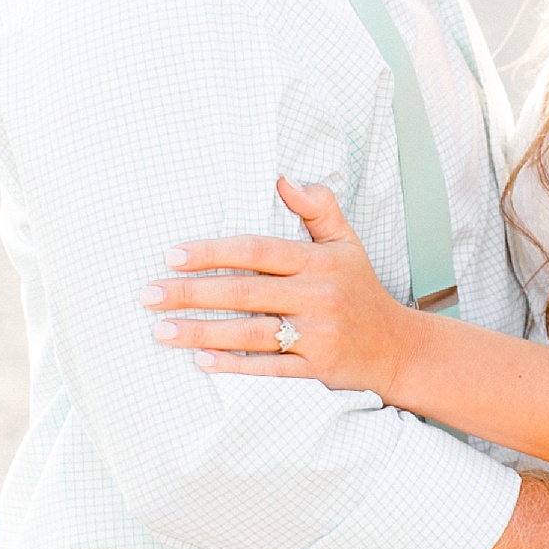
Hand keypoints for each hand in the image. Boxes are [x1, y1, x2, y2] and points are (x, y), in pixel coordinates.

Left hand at [142, 177, 415, 393]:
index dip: (213, 252)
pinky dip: (234, 366)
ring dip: (202, 332)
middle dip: (192, 293)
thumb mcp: (347, 243)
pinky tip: (200, 362)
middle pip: (244, 293)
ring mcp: (318, 335)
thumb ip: (318, 207)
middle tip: (149, 294)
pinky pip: (269, 369)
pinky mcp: (317, 369)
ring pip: (250, 333)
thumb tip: (282, 178)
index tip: (172, 255)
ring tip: (161, 330)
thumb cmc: (361, 291)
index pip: (257, 251)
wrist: (399, 348)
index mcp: (320, 260)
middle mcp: (319, 295)